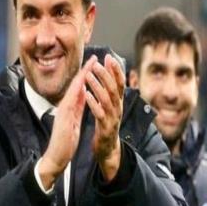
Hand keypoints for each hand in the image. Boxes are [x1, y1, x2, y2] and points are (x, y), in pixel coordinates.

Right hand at [38, 55, 96, 189]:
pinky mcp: (62, 118)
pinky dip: (75, 92)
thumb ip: (77, 108)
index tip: (95, 65)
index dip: (87, 76)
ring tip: (90, 65)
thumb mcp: (74, 121)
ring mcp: (62, 111)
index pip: (79, 89)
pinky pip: (69, 102)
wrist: (56, 157)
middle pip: (76, 85)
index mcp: (69, 108)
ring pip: (73, 90)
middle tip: (94, 58)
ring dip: (81, 77)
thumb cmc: (64, 142)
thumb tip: (82, 96)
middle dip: (85, 71)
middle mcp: (65, 107)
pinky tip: (81, 84)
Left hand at [85, 54, 124, 181]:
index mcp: (118, 102)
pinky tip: (86, 95)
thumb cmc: (106, 124)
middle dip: (106, 74)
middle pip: (114, 88)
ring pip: (107, 99)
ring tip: (89, 75)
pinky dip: (93, 103)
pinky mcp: (105, 128)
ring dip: (98, 86)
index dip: (115, 70)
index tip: (109, 57)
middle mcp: (118, 108)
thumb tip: (108, 74)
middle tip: (97, 63)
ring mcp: (113, 118)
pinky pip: (99, 113)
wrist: (108, 148)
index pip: (120, 82)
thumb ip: (109, 92)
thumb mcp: (110, 106)